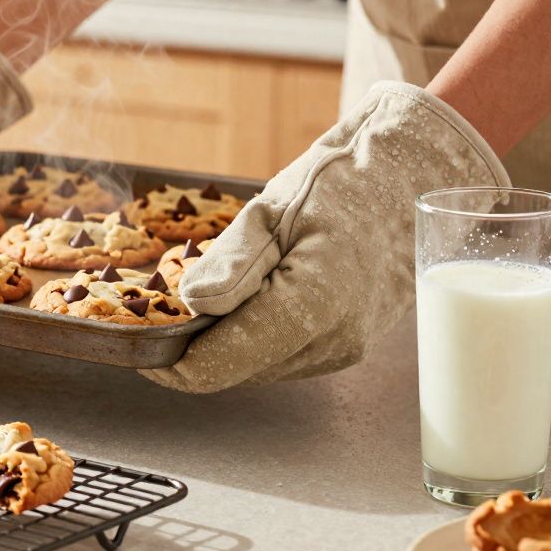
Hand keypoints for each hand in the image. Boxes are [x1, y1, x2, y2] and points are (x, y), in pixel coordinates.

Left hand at [142, 82, 510, 392]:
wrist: (411, 180)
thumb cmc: (343, 182)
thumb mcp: (274, 208)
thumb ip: (231, 263)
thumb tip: (191, 306)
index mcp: (313, 304)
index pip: (221, 363)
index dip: (171, 366)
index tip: (140, 350)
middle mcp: (333, 340)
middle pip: (234, 370)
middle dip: (195, 347)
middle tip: (169, 308)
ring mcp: (344, 349)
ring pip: (256, 367)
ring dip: (225, 342)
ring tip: (219, 289)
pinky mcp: (346, 346)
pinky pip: (280, 356)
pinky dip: (254, 336)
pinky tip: (252, 296)